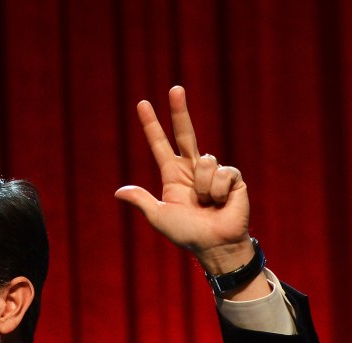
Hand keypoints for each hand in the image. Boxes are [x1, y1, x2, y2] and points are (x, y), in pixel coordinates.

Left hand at [115, 86, 255, 276]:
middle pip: (185, 133)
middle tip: (175, 88)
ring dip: (203, 188)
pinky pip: (221, 174)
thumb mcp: (159, 216)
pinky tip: (222, 203)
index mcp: (172, 175)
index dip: (151, 126)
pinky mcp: (233, 177)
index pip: (160, 145)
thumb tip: (118, 192)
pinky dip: (218, 192)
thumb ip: (142, 201)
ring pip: (204, 162)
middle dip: (179, 110)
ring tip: (207, 205)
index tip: (142, 104)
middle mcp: (192, 169)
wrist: (214, 244)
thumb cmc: (187, 233)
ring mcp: (213, 171)